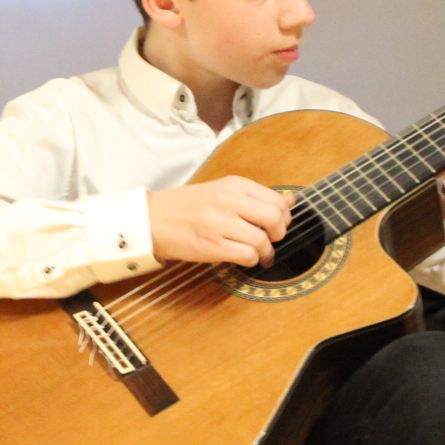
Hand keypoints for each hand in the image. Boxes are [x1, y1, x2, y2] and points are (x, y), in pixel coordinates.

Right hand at [148, 176, 290, 266]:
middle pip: (275, 219)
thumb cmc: (187, 206)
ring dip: (265, 252)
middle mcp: (228, 201)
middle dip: (279, 234)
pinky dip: (251, 260)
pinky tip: (244, 258)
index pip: (277, 200)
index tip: (276, 225)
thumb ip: (256, 197)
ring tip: (258, 253)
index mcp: (234, 184)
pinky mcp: (211, 246)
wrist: (152, 218)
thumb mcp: (222, 191)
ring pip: (262, 240)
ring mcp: (219, 223)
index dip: (284, 217)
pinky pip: (246, 255)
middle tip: (271, 239)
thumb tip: (292, 201)